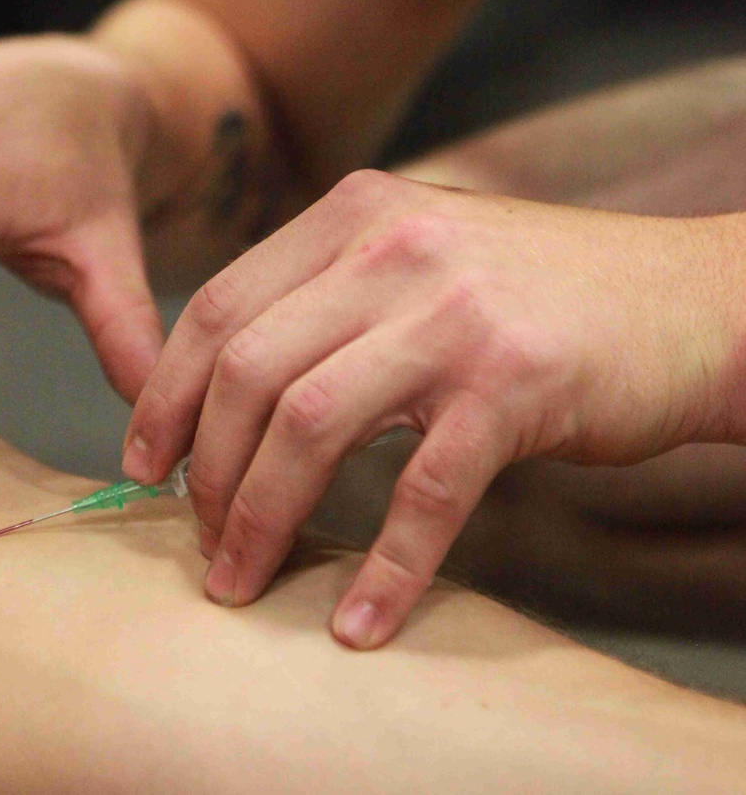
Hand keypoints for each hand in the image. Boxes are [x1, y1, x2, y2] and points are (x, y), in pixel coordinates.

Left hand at [123, 169, 741, 648]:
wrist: (686, 298)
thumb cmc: (543, 290)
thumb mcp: (425, 250)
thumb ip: (335, 291)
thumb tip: (230, 385)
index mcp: (357, 212)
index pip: (220, 304)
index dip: (167, 392)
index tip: (145, 461)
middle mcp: (393, 248)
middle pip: (248, 368)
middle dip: (205, 467)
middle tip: (197, 536)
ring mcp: (453, 312)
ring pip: (309, 424)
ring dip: (262, 517)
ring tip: (242, 579)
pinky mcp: (514, 384)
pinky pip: (421, 492)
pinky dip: (383, 566)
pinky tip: (360, 620)